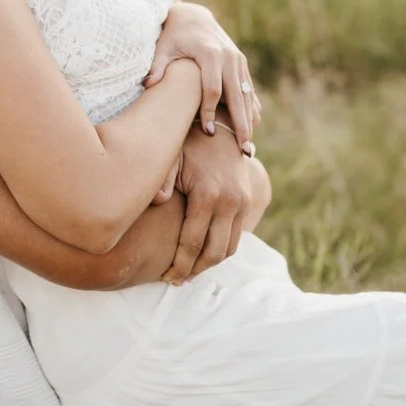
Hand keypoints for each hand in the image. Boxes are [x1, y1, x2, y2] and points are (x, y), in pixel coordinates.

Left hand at [144, 0, 260, 147]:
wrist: (193, 17)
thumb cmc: (173, 36)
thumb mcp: (163, 47)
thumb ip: (158, 66)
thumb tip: (149, 84)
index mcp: (209, 53)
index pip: (212, 88)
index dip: (209, 111)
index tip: (206, 133)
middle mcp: (228, 57)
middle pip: (236, 96)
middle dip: (240, 124)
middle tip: (243, 150)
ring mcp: (238, 60)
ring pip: (246, 95)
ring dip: (248, 121)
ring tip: (248, 148)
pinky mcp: (241, 65)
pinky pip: (249, 90)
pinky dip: (250, 109)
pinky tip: (251, 129)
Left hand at [160, 126, 266, 283]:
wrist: (219, 125)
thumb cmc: (187, 143)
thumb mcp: (170, 157)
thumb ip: (161, 180)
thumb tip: (156, 202)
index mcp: (207, 194)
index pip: (193, 243)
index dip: (180, 265)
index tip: (167, 277)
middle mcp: (229, 202)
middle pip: (213, 252)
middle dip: (195, 270)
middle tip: (177, 280)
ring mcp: (242, 202)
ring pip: (229, 248)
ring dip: (210, 264)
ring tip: (189, 271)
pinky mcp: (248, 201)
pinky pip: (236, 236)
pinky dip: (221, 250)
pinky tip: (203, 254)